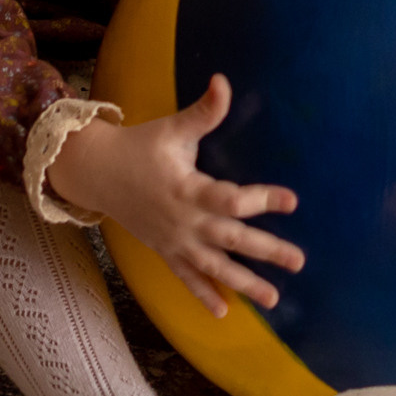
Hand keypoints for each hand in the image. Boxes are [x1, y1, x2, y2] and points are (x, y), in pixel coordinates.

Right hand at [44, 75, 303, 317]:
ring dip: (244, 283)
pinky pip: (186, 278)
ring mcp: (173, 240)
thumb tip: (223, 81)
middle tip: (299, 260)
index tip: (292, 201)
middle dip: (265, 250)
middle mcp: (183, 220)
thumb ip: (203, 112)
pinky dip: (203, 295)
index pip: (230, 198)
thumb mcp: (171, 128)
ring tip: (274, 299)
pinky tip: (224, 313)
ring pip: (213, 266)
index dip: (262, 199)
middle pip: (230, 239)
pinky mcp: (164, 251)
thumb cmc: (139, 146)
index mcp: (187, 188)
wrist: (96, 172)